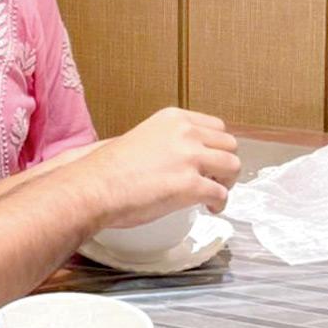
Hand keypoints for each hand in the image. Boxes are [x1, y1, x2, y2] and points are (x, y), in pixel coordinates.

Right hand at [77, 107, 239, 227]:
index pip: (216, 126)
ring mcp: (190, 158)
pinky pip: (221, 194)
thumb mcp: (140, 138)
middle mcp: (185, 133)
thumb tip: (174, 157)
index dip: (217, 146)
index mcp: (173, 119)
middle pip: (230, 144)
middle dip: (225, 164)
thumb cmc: (107, 168)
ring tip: (214, 193)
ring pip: (233, 167)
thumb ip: (164, 141)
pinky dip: (219, 204)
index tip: (212, 158)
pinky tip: (210, 208)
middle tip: (215, 179)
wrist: (94, 187)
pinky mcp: (190, 185)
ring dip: (227, 182)